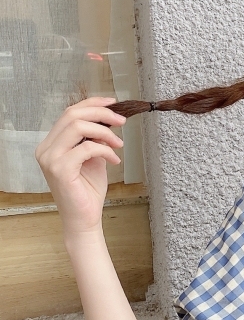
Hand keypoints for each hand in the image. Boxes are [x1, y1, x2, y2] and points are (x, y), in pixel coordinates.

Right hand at [35, 97, 126, 237]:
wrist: (84, 217)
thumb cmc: (88, 190)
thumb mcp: (94, 158)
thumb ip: (95, 139)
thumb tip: (109, 120)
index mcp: (51, 143)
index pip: (69, 113)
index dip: (92, 103)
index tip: (113, 102)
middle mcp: (46, 148)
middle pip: (72, 115)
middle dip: (101, 113)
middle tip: (122, 121)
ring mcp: (50, 158)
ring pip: (78, 127)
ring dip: (104, 132)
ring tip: (118, 144)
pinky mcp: (60, 169)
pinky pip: (87, 148)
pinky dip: (105, 150)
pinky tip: (114, 160)